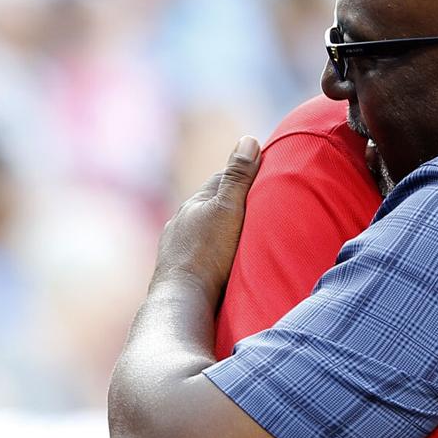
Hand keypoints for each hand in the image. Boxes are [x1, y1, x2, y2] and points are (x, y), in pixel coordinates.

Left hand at [152, 137, 260, 304]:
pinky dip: (210, 249)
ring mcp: (175, 246)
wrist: (181, 298)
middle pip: (210, 205)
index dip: (242, 174)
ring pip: (201, 230)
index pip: (220, 180)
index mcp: (194, 204)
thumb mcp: (229, 209)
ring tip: (239, 234)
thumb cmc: (208, 253)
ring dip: (218, 228)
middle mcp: (180, 222)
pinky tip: (218, 259)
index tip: (262, 171)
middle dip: (229, 201)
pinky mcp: (177, 270)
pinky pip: (197, 252)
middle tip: (256, 203)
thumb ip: (238, 177)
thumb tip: (249, 139)